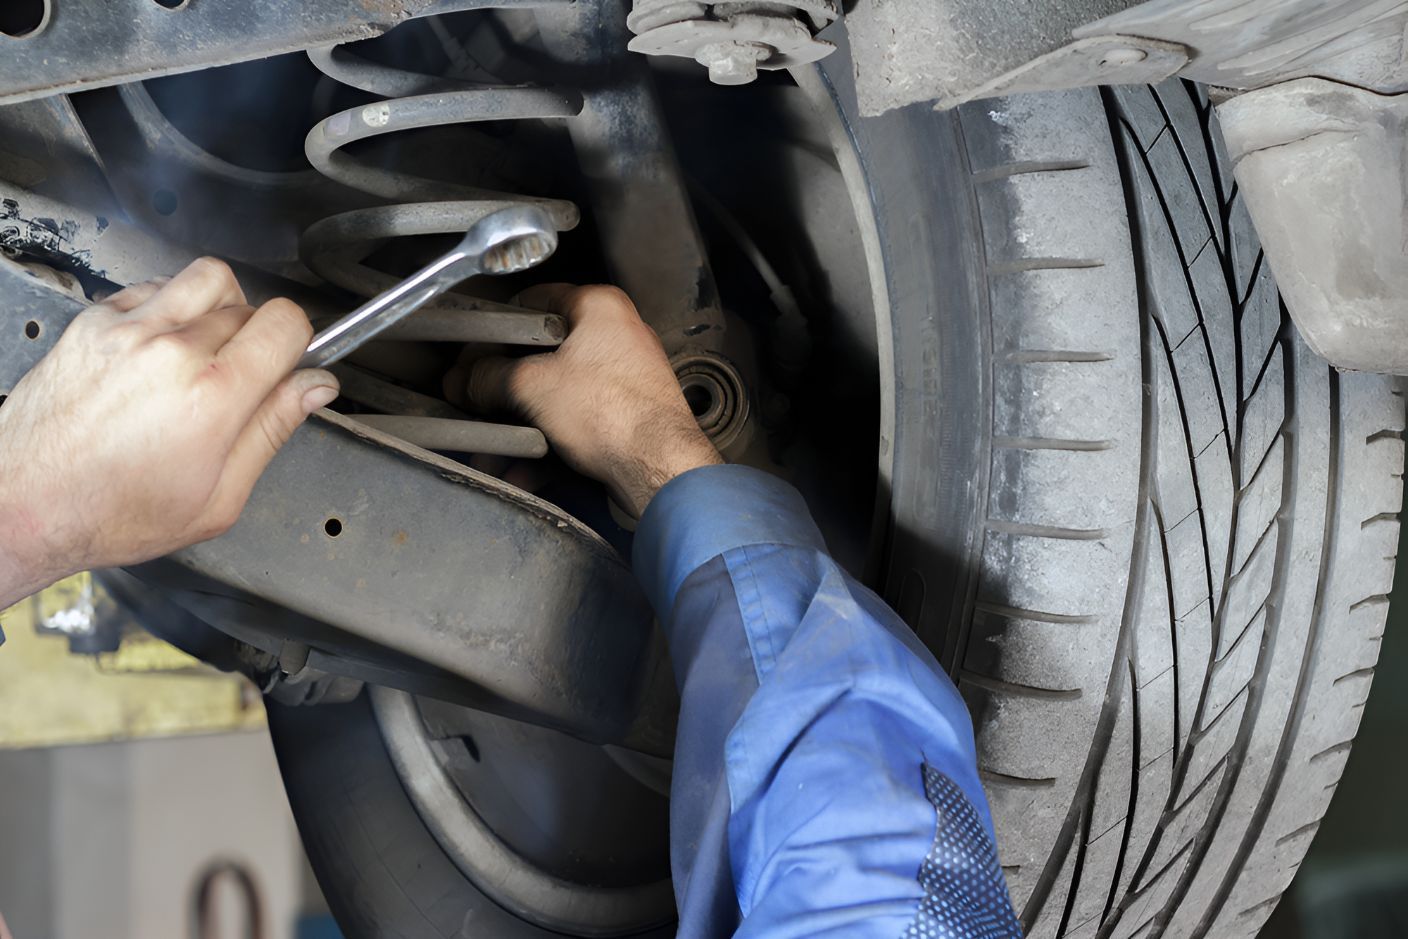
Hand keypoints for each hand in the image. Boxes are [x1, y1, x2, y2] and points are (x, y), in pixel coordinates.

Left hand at [0, 258, 338, 606]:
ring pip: (207, 279)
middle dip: (258, 337)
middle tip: (242, 377)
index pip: (286, 322)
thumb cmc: (112, 512)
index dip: (299, 343)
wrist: (25, 503)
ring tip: (209, 349)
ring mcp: (128, 329)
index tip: (290, 363)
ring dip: (221, 306)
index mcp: (213, 396)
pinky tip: (164, 349)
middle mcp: (171, 351)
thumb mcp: (218, 498)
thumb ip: (272, 431)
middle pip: (251, 305)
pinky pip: (155, 288)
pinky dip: (171, 308)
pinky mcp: (95, 322)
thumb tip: (315, 387)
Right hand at [445, 284, 720, 517]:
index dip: (494, 329)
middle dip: (504, 388)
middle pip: (541, 354)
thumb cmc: (615, 415)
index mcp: (600, 307)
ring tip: (493, 448)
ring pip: (555, 396)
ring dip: (520, 425)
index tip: (471, 352)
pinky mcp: (625, 416)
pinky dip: (546, 444)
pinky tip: (522, 467)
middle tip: (478, 400)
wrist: (660, 469)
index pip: (531, 301)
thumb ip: (488, 377)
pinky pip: (573, 423)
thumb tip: (466, 380)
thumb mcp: (530, 385)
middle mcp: (617, 337)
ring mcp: (623, 378)